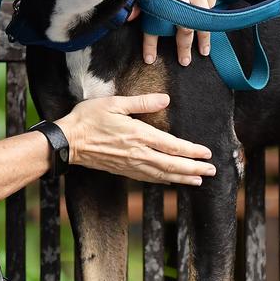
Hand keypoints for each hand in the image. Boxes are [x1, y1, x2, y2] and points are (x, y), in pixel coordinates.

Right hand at [55, 94, 215, 184]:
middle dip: (194, 169)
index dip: (191, 151)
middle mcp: (137, 153)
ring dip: (182, 178)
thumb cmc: (88, 118)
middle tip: (212, 172)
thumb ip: (142, 102)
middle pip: (172, 164)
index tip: (206, 153)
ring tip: (198, 180)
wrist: (67, 142)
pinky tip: (171, 181)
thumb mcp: (114, 103)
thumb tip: (165, 99)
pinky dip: (164, 181)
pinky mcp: (123, 171)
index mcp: (138, 135)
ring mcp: (130, 165)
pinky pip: (148, 179)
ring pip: (162, 175)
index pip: (172, 145)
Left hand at [143, 0, 216, 65]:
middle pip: (184, 26)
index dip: (151, 44)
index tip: (149, 60)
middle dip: (184, 46)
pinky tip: (210, 25)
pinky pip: (211, 2)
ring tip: (204, 51)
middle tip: (185, 61)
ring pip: (202, 17)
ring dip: (204, 36)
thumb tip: (132, 18)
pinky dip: (210, 14)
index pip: (155, 24)